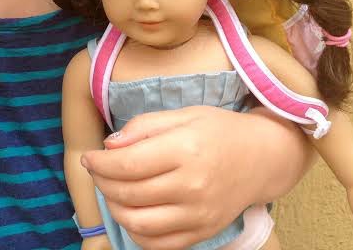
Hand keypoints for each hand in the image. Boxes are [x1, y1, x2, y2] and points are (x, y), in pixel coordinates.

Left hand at [81, 106, 265, 249]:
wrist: (262, 158)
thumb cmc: (219, 131)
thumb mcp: (183, 115)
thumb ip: (143, 126)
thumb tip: (109, 145)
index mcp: (186, 150)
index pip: (127, 164)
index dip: (99, 163)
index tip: (90, 157)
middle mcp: (192, 186)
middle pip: (128, 194)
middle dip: (102, 183)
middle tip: (98, 172)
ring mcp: (198, 214)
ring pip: (138, 224)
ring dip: (115, 209)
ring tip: (112, 191)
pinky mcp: (202, 232)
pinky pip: (158, 244)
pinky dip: (136, 232)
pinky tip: (133, 211)